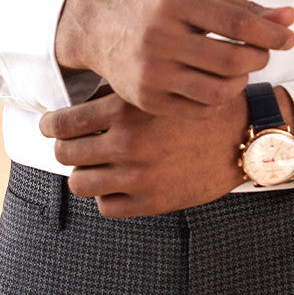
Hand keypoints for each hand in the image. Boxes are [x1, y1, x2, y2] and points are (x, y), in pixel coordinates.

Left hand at [39, 91, 249, 216]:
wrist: (243, 135)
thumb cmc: (198, 106)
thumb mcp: (157, 88)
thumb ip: (118, 96)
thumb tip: (74, 104)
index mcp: (126, 108)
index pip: (63, 123)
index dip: (51, 125)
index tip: (51, 126)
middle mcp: (128, 142)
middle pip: (65, 154)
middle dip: (64, 149)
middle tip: (71, 146)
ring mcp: (138, 175)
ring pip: (80, 184)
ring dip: (84, 174)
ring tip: (93, 167)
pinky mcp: (152, 202)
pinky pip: (106, 206)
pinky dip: (107, 196)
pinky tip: (118, 184)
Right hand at [54, 0, 293, 117]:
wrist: (100, 29)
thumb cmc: (157, 7)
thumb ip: (243, 8)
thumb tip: (290, 17)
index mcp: (175, 2)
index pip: (237, 24)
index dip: (271, 33)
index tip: (288, 37)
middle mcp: (160, 37)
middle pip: (231, 61)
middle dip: (259, 59)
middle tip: (261, 53)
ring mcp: (151, 72)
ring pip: (218, 91)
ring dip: (242, 83)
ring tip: (240, 70)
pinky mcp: (146, 100)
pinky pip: (200, 110)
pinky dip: (220, 99)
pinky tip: (219, 84)